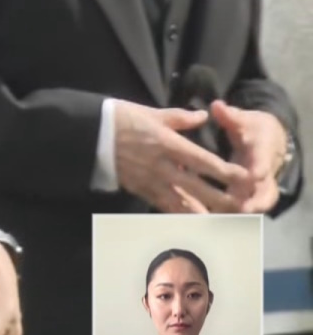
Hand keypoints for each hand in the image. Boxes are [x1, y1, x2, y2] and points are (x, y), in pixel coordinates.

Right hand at [112, 102, 251, 212]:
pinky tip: (190, 221)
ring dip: (201, 213)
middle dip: (220, 199)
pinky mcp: (138, 188)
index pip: (203, 161)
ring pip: (180, 202)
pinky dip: (177, 213)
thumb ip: (180, 117)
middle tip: (242, 208)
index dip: (226, 172)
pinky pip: (161, 204)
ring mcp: (149, 180)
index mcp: (168, 144)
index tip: (245, 178)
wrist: (88, 134)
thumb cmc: (120, 119)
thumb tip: (203, 116)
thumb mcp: (151, 113)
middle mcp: (162, 165)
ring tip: (221, 222)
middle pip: (197, 187)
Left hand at [210, 101, 286, 212]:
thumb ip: (230, 116)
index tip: (255, 174)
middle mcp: (264, 172)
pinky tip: (215, 223)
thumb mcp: (244, 119)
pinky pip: (246, 207)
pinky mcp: (251, 194)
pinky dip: (234, 215)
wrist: (269, 140)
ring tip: (225, 222)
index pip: (263, 159)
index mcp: (263, 151)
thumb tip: (217, 106)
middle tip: (243, 208)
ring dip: (243, 213)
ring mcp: (259, 186)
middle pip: (266, 190)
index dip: (260, 167)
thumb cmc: (253, 129)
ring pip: (257, 203)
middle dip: (256, 200)